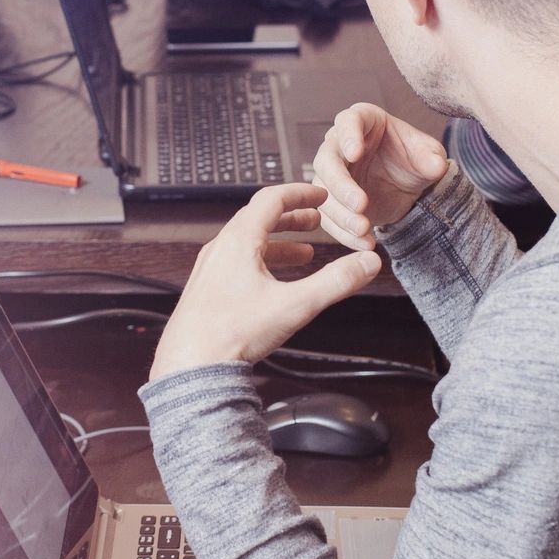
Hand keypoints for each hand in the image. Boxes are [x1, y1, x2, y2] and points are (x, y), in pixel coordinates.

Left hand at [151, 184, 383, 380]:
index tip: (321, 194)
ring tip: (304, 253)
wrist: (190, 365)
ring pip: (248, 243)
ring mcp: (210, 269)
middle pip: (258, 218)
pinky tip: (275, 282)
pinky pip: (238, 263)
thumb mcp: (294, 305)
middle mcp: (220, 249)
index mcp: (238, 241)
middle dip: (292, 217)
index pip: (271, 199)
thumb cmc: (231, 334)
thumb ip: (335, 282)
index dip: (301, 193)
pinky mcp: (207, 289)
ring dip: (279, 242)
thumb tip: (367, 263)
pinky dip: (263, 262)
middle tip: (316, 220)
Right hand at [310, 103, 450, 250]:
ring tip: (364, 230)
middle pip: (327, 160)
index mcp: (362, 121)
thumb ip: (432, 158)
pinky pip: (328, 217)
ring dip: (341, 214)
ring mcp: (331, 174)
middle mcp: (339, 145)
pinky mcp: (330, 200)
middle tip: (360, 204)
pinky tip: (363, 242)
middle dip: (341, 185)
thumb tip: (436, 166)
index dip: (348, 135)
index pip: (348, 120)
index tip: (356, 153)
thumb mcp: (429, 155)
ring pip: (323, 193)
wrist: (408, 187)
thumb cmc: (415, 159)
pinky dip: (343, 232)